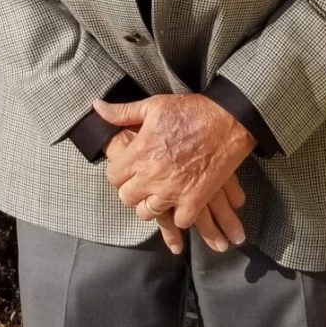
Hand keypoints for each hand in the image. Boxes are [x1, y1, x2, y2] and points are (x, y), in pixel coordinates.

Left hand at [95, 94, 254, 233]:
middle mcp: (152, 175)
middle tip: (144, 182)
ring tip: (160, 194)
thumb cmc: (191, 110)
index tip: (129, 169)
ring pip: (148, 212)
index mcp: (139, 152)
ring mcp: (173, 190)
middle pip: (127, 198)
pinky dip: (180, 215)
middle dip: (133, 191)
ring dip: (152, 205)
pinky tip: (182, 204)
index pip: (113, 177)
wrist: (229, 119)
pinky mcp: (195, 199)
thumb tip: (97, 107)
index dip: (119, 173)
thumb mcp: (153, 105)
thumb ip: (122, 112)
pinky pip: (180, 221)